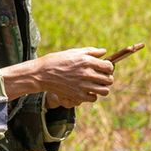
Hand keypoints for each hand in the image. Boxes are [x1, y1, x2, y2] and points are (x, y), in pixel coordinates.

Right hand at [0, 47, 114, 103]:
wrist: (41, 74)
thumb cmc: (57, 61)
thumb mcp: (73, 52)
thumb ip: (90, 51)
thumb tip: (104, 52)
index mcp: (86, 61)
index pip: (109, 67)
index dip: (109, 68)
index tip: (105, 68)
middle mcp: (86, 73)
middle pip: (109, 79)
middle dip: (107, 78)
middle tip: (100, 77)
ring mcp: (82, 85)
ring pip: (104, 91)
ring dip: (102, 88)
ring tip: (96, 85)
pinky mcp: (77, 95)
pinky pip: (93, 98)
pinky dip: (92, 95)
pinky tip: (87, 91)